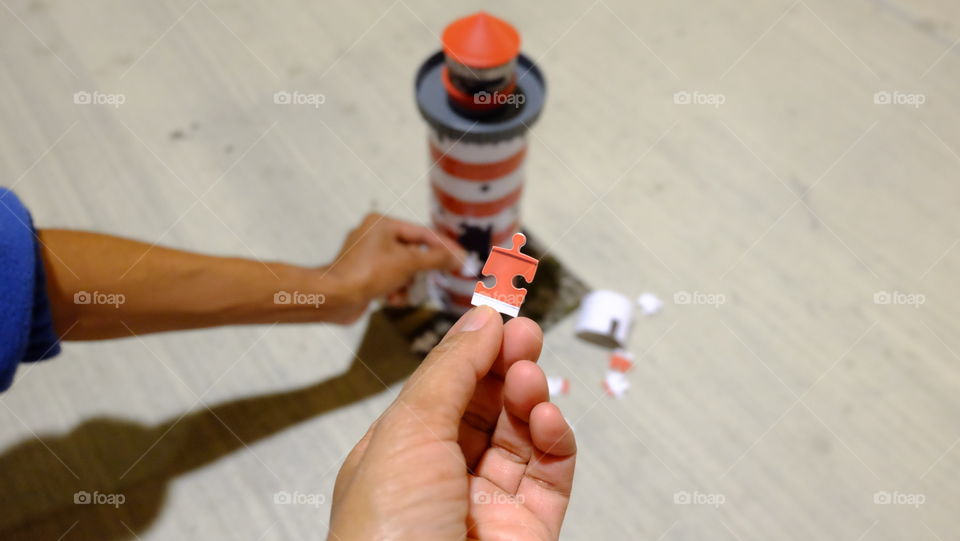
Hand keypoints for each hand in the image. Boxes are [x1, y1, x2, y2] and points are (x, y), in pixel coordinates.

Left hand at [321, 214, 464, 322]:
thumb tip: (460, 257)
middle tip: (429, 282)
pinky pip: (391, 280)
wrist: (334, 297)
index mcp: (382, 223)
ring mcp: (369, 257)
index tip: (462, 259)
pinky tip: (390, 299)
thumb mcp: (408, 262)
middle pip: (414, 253)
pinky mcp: (365, 276)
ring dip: (407, 285)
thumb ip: (437, 258)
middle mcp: (375, 236)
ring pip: (404, 270)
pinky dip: (395, 291)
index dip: (444, 247)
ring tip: (401, 293)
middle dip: (419, 272)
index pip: (423, 233)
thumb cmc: (369, 273)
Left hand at [328, 306, 576, 539]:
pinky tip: (545, 416)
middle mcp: (443, 477)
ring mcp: (489, 503)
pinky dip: (554, 437)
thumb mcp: (407, 432)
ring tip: (529, 376)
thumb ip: (450, 372)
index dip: (471, 351)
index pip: (442, 389)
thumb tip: (480, 321)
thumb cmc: (385, 539)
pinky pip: (551, 471)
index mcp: (399, 454)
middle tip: (525, 334)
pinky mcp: (531, 527)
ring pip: (522, 434)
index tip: (497, 318)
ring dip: (529, 396)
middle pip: (486, 406)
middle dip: (506, 365)